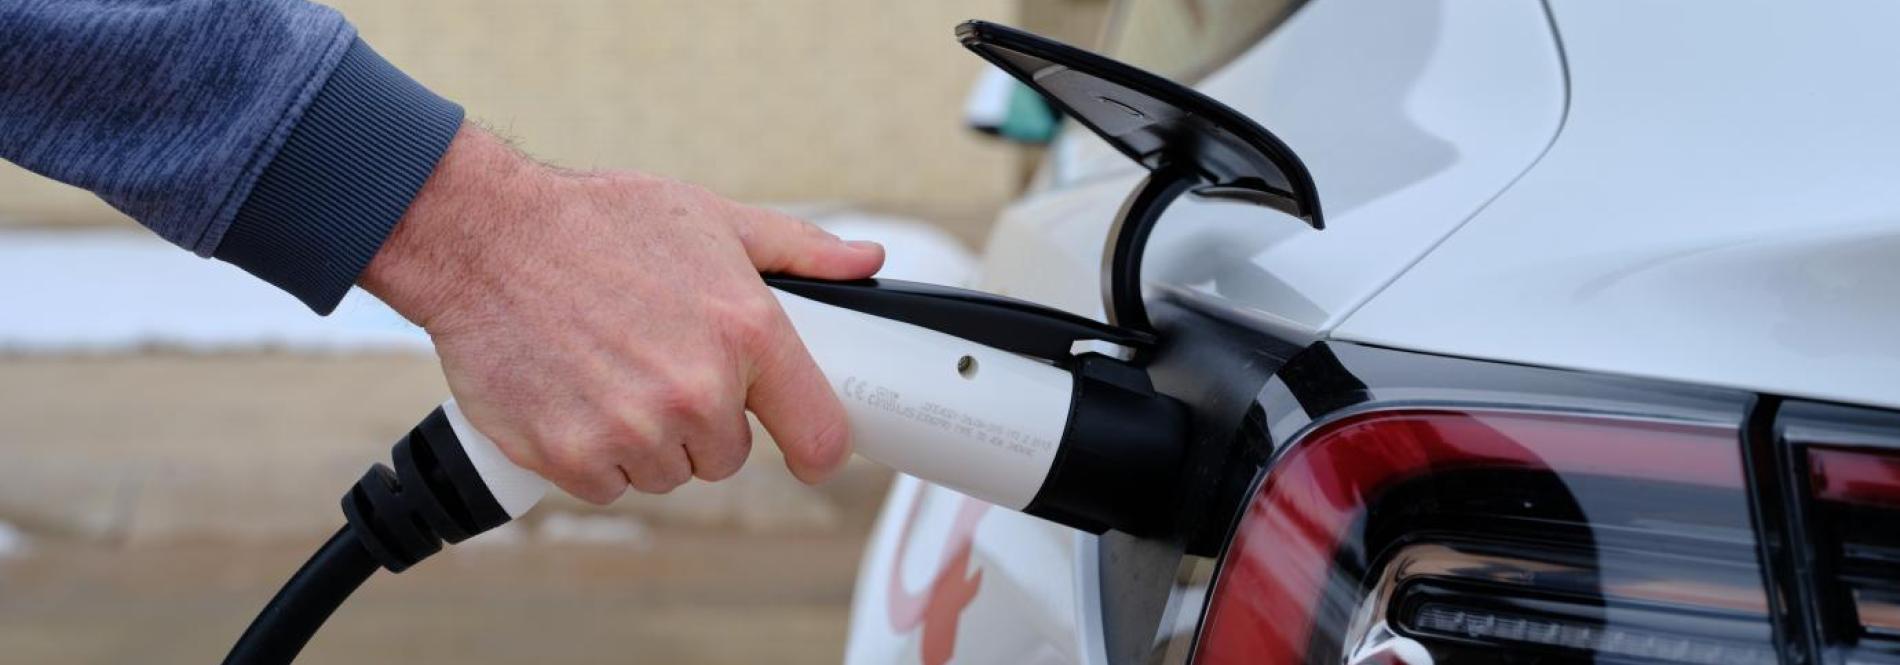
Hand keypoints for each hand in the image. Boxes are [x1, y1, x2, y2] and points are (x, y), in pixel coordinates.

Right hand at [360, 125, 884, 502]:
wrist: (484, 236)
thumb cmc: (598, 223)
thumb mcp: (712, 219)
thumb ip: (798, 251)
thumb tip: (866, 262)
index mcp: (748, 333)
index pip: (820, 435)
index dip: (818, 449)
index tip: (808, 451)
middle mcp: (697, 390)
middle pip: (728, 457)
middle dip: (702, 422)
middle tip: (659, 364)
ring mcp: (633, 430)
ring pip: (667, 474)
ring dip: (645, 441)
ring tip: (610, 372)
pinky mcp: (571, 456)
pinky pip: (607, 486)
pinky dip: (592, 455)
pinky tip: (575, 397)